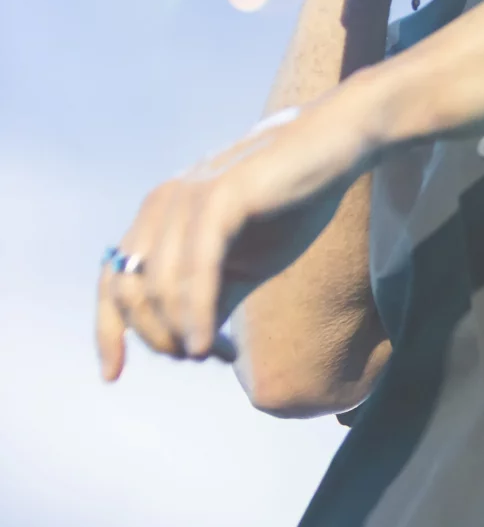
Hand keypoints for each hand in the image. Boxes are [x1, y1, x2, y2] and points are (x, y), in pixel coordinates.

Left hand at [94, 89, 379, 381]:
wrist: (334, 151)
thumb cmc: (292, 205)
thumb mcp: (245, 265)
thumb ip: (211, 298)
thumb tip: (190, 348)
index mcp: (158, 217)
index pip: (113, 281)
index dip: (107, 331)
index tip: (112, 376)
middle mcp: (161, 205)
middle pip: (130, 292)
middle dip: (157, 337)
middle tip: (201, 357)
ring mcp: (187, 199)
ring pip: (160, 287)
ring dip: (180, 333)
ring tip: (211, 354)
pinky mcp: (220, 199)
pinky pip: (197, 270)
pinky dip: (198, 315)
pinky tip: (209, 347)